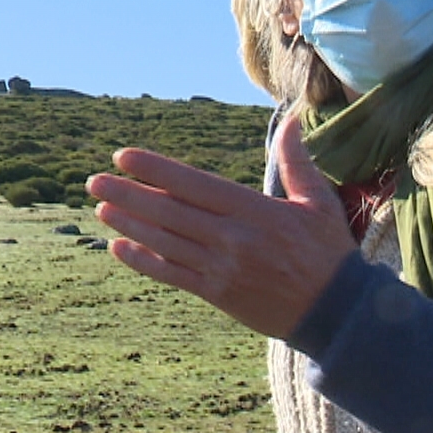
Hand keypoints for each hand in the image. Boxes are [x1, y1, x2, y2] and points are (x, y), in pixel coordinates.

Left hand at [87, 115, 357, 339]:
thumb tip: (291, 119)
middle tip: (95, 181)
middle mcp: (232, 238)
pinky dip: (143, 261)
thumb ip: (297, 161)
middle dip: (129, 194)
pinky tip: (119, 248)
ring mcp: (221, 268)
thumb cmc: (329, 253)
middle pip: (170, 211)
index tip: (124, 157)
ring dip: (129, 225)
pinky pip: (172, 275)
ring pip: (165, 242)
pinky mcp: (217, 294)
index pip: (193, 184)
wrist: (337, 313)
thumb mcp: (318, 202)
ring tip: (101, 208)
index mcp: (254, 210)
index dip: (155, 169)